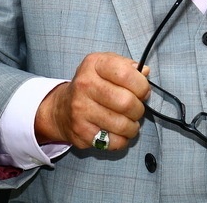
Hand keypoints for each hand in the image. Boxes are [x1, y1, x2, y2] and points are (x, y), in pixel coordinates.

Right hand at [34, 52, 149, 150]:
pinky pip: (114, 141)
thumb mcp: (106, 65)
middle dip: (138, 109)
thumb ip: (127, 66)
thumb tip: (145, 72)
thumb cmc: (92, 85)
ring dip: (133, 126)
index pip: (126, 73)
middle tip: (136, 109)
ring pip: (122, 124)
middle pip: (126, 102)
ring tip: (129, 122)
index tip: (143, 91)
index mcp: (94, 64)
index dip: (142, 85)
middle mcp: (85, 85)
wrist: (61, 109)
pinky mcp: (81, 131)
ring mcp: (81, 109)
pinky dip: (122, 140)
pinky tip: (118, 133)